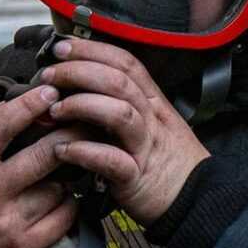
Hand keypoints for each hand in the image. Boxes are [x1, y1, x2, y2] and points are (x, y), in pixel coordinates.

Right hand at [0, 84, 83, 247]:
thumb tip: (9, 109)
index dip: (27, 106)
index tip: (49, 90)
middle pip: (42, 155)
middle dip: (68, 134)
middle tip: (82, 121)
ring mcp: (7, 223)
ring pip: (58, 186)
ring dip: (67, 174)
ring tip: (65, 167)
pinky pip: (64, 216)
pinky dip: (69, 204)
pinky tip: (63, 198)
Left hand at [36, 38, 209, 225]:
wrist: (197, 200)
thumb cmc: (169, 164)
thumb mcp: (152, 124)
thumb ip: (124, 104)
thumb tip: (84, 88)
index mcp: (153, 103)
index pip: (125, 62)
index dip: (93, 50)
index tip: (63, 47)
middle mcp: (150, 119)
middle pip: (118, 81)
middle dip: (79, 71)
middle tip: (50, 75)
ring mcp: (145, 147)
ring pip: (119, 113)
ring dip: (82, 105)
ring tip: (55, 110)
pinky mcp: (136, 177)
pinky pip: (111, 160)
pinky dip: (85, 151)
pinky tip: (64, 149)